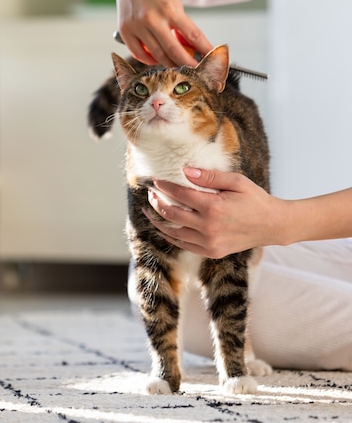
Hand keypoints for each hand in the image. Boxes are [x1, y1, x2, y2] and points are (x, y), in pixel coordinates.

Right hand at [109, 0, 212, 66]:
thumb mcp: (174, 4)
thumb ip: (181, 27)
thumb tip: (192, 50)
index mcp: (170, 9)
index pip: (193, 35)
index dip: (204, 50)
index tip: (210, 60)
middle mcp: (153, 18)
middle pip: (174, 51)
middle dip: (187, 64)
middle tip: (194, 70)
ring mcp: (137, 25)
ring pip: (157, 55)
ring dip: (170, 64)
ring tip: (177, 65)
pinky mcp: (125, 30)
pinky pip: (138, 54)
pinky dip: (149, 60)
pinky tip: (156, 58)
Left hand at [146, 168, 283, 257]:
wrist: (272, 225)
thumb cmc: (255, 199)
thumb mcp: (236, 181)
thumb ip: (209, 176)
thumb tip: (185, 170)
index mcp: (213, 207)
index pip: (179, 194)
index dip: (164, 186)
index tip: (154, 180)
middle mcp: (208, 227)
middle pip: (171, 214)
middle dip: (156, 202)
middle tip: (150, 194)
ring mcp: (209, 242)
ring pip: (173, 232)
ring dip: (158, 220)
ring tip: (150, 210)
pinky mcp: (211, 252)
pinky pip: (183, 245)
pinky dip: (170, 236)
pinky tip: (164, 227)